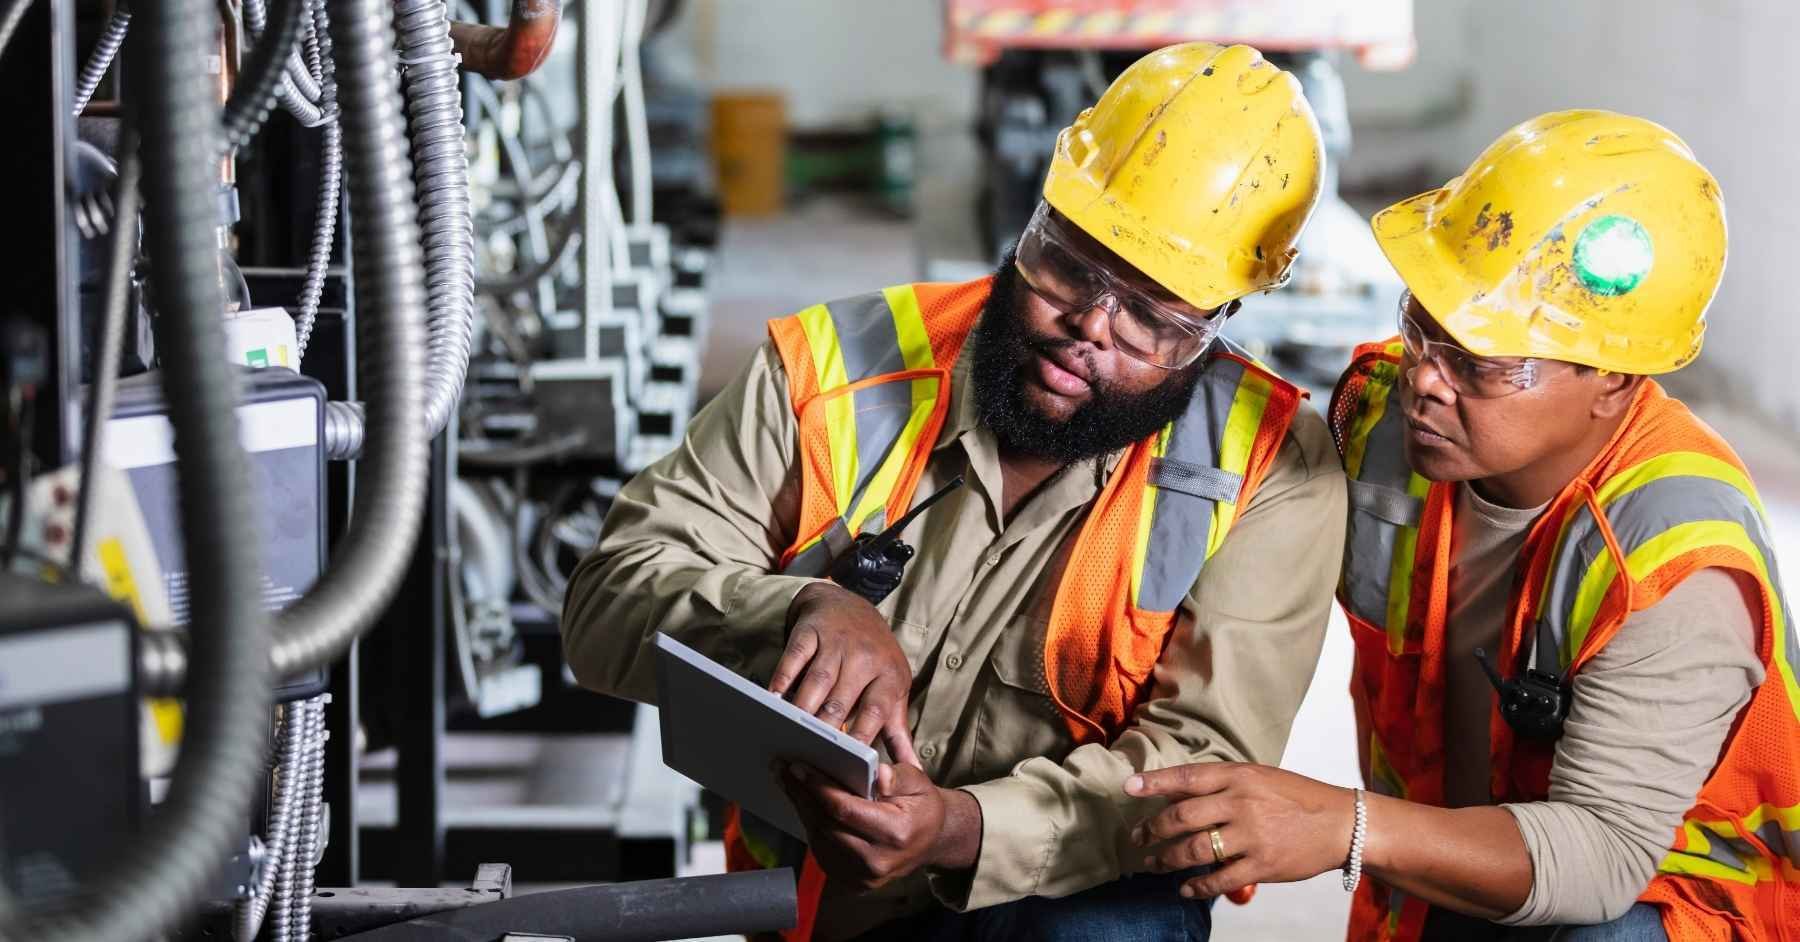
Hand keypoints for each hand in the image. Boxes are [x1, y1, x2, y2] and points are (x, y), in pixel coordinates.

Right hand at [770, 583, 919, 766]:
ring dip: (804, 708)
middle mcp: (865, 657)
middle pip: (842, 699)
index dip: (863, 735)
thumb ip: (898, 730)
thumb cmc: (874, 655)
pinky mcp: (810, 632)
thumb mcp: (894, 686)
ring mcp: (836, 643)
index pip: (876, 710)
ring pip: (818, 681)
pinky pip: (795, 658)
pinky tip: (774, 699)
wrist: (848, 604)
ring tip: (792, 733)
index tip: (850, 763)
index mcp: (889, 674)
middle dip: (826, 728)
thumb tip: (913, 770)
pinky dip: (783, 679)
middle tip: (813, 755)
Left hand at [779, 761, 970, 889]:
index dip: (819, 788)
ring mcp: (863, 877)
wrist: (930, 842)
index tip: (800, 767)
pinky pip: (822, 851)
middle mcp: (877, 861)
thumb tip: (878, 773)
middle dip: (802, 795)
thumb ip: (899, 776)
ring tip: (790, 782)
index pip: (846, 811)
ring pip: (820, 839)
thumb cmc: (922, 809)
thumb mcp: (920, 784)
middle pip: (826, 826)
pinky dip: (811, 825)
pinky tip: (804, 803)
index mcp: (895, 835)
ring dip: (801, 809)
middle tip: (784, 769)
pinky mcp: (853, 881)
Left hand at [1125, 763, 1356, 898]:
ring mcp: (1252, 835)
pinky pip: (1219, 879)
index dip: (1154, 783)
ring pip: (1195, 850)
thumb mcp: (1258, 777)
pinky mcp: (1263, 865)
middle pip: (1182, 816)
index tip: (1128, 787)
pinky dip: (1197, 886)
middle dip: (1153, 829)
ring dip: (1167, 859)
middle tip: (1137, 838)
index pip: (1186, 777)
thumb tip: (1174, 792)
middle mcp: (1241, 803)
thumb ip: (1220, 784)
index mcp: (1239, 776)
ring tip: (1153, 864)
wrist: (1341, 823)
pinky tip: (1185, 889)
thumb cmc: (1296, 797)